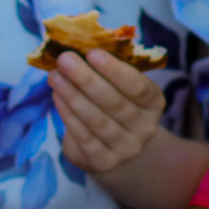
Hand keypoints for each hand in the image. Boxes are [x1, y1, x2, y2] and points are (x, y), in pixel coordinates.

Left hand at [51, 49, 164, 173]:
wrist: (115, 148)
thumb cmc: (115, 105)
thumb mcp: (119, 86)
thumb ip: (105, 69)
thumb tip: (78, 46)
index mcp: (153, 103)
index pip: (138, 87)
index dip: (116, 70)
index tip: (93, 53)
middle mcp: (145, 128)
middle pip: (115, 103)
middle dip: (87, 80)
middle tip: (65, 60)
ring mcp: (126, 148)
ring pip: (97, 121)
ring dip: (73, 96)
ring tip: (55, 77)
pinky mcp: (104, 162)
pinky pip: (84, 137)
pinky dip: (68, 116)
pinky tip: (57, 97)